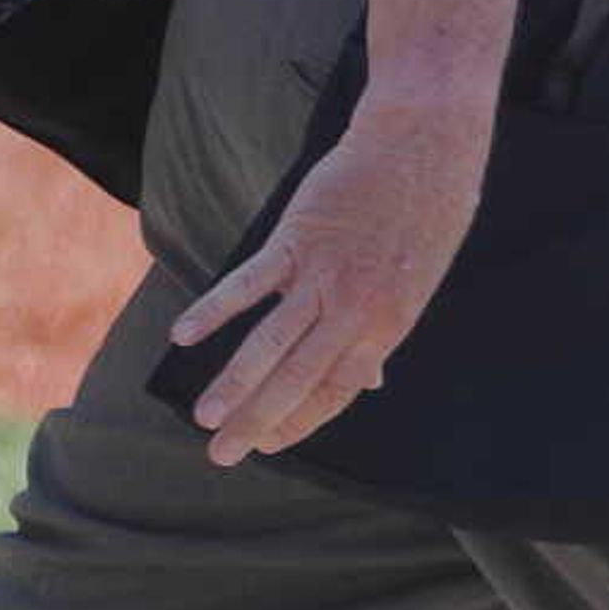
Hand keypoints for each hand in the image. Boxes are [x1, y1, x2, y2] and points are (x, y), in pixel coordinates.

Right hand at [166, 103, 486, 463]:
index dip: (300, 422)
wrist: (423, 153)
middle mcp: (357, 314)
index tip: (268, 445)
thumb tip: (369, 383)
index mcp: (385, 330)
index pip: (336, 392)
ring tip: (204, 418)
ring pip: (274, 344)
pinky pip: (251, 284)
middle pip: (299, 380)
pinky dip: (215, 310)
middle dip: (259, 422)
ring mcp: (326, 278)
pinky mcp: (299, 241)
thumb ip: (379, 335)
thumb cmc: (420, 221)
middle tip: (222, 456)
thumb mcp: (413, 289)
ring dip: (235, 384)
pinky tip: (185, 337)